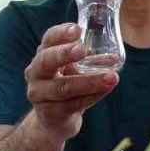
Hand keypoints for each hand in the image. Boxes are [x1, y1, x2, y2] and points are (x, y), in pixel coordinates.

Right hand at [25, 23, 118, 140]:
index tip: (77, 29)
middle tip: (83, 50)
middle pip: (46, 61)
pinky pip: (72, 105)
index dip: (61, 34)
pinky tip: (105, 90)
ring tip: (111, 77)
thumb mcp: (75, 71)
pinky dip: (91, 97)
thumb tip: (114, 58)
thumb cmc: (65, 86)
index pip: (48, 40)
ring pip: (63, 87)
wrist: (53, 121)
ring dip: (89, 82)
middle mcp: (36, 73)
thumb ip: (91, 63)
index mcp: (43, 56)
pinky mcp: (49, 114)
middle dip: (65, 54)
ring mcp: (39, 95)